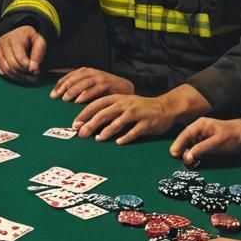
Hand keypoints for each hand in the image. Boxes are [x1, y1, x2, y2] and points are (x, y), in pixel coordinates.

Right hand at [0, 26, 46, 83]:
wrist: (21, 35)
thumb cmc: (30, 39)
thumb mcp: (39, 42)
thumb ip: (38, 54)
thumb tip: (33, 69)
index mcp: (15, 37)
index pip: (20, 58)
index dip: (28, 67)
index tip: (35, 70)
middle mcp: (4, 41)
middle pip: (12, 65)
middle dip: (24, 73)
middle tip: (32, 76)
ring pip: (6, 70)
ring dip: (18, 76)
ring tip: (27, 76)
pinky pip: (1, 71)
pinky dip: (11, 76)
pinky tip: (19, 74)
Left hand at [50, 67, 133, 103]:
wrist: (125, 87)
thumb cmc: (106, 88)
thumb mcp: (91, 85)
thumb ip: (79, 87)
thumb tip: (62, 96)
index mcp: (86, 71)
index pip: (69, 76)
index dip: (59, 85)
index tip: (52, 94)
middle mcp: (92, 72)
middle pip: (74, 78)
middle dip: (63, 88)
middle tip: (56, 97)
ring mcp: (99, 77)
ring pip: (82, 83)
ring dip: (73, 90)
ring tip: (65, 98)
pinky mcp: (107, 84)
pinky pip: (94, 89)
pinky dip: (85, 94)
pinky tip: (78, 101)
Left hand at [75, 83, 209, 143]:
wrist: (165, 107)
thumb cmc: (140, 107)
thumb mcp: (123, 104)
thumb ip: (108, 110)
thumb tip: (88, 122)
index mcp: (118, 98)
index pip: (97, 104)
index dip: (84, 114)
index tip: (75, 124)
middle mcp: (126, 104)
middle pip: (104, 113)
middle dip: (91, 124)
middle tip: (81, 134)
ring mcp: (136, 113)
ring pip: (118, 122)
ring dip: (107, 131)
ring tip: (98, 138)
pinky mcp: (146, 123)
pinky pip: (134, 131)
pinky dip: (125, 137)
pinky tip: (118, 142)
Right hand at [169, 117, 240, 166]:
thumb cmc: (233, 135)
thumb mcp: (217, 142)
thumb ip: (201, 149)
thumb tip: (187, 157)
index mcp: (199, 125)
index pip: (184, 135)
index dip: (178, 145)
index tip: (174, 155)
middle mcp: (198, 131)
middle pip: (185, 142)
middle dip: (183, 152)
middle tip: (186, 162)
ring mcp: (202, 137)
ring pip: (190, 147)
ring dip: (189, 156)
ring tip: (191, 164)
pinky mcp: (206, 144)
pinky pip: (196, 151)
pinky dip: (195, 157)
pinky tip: (196, 162)